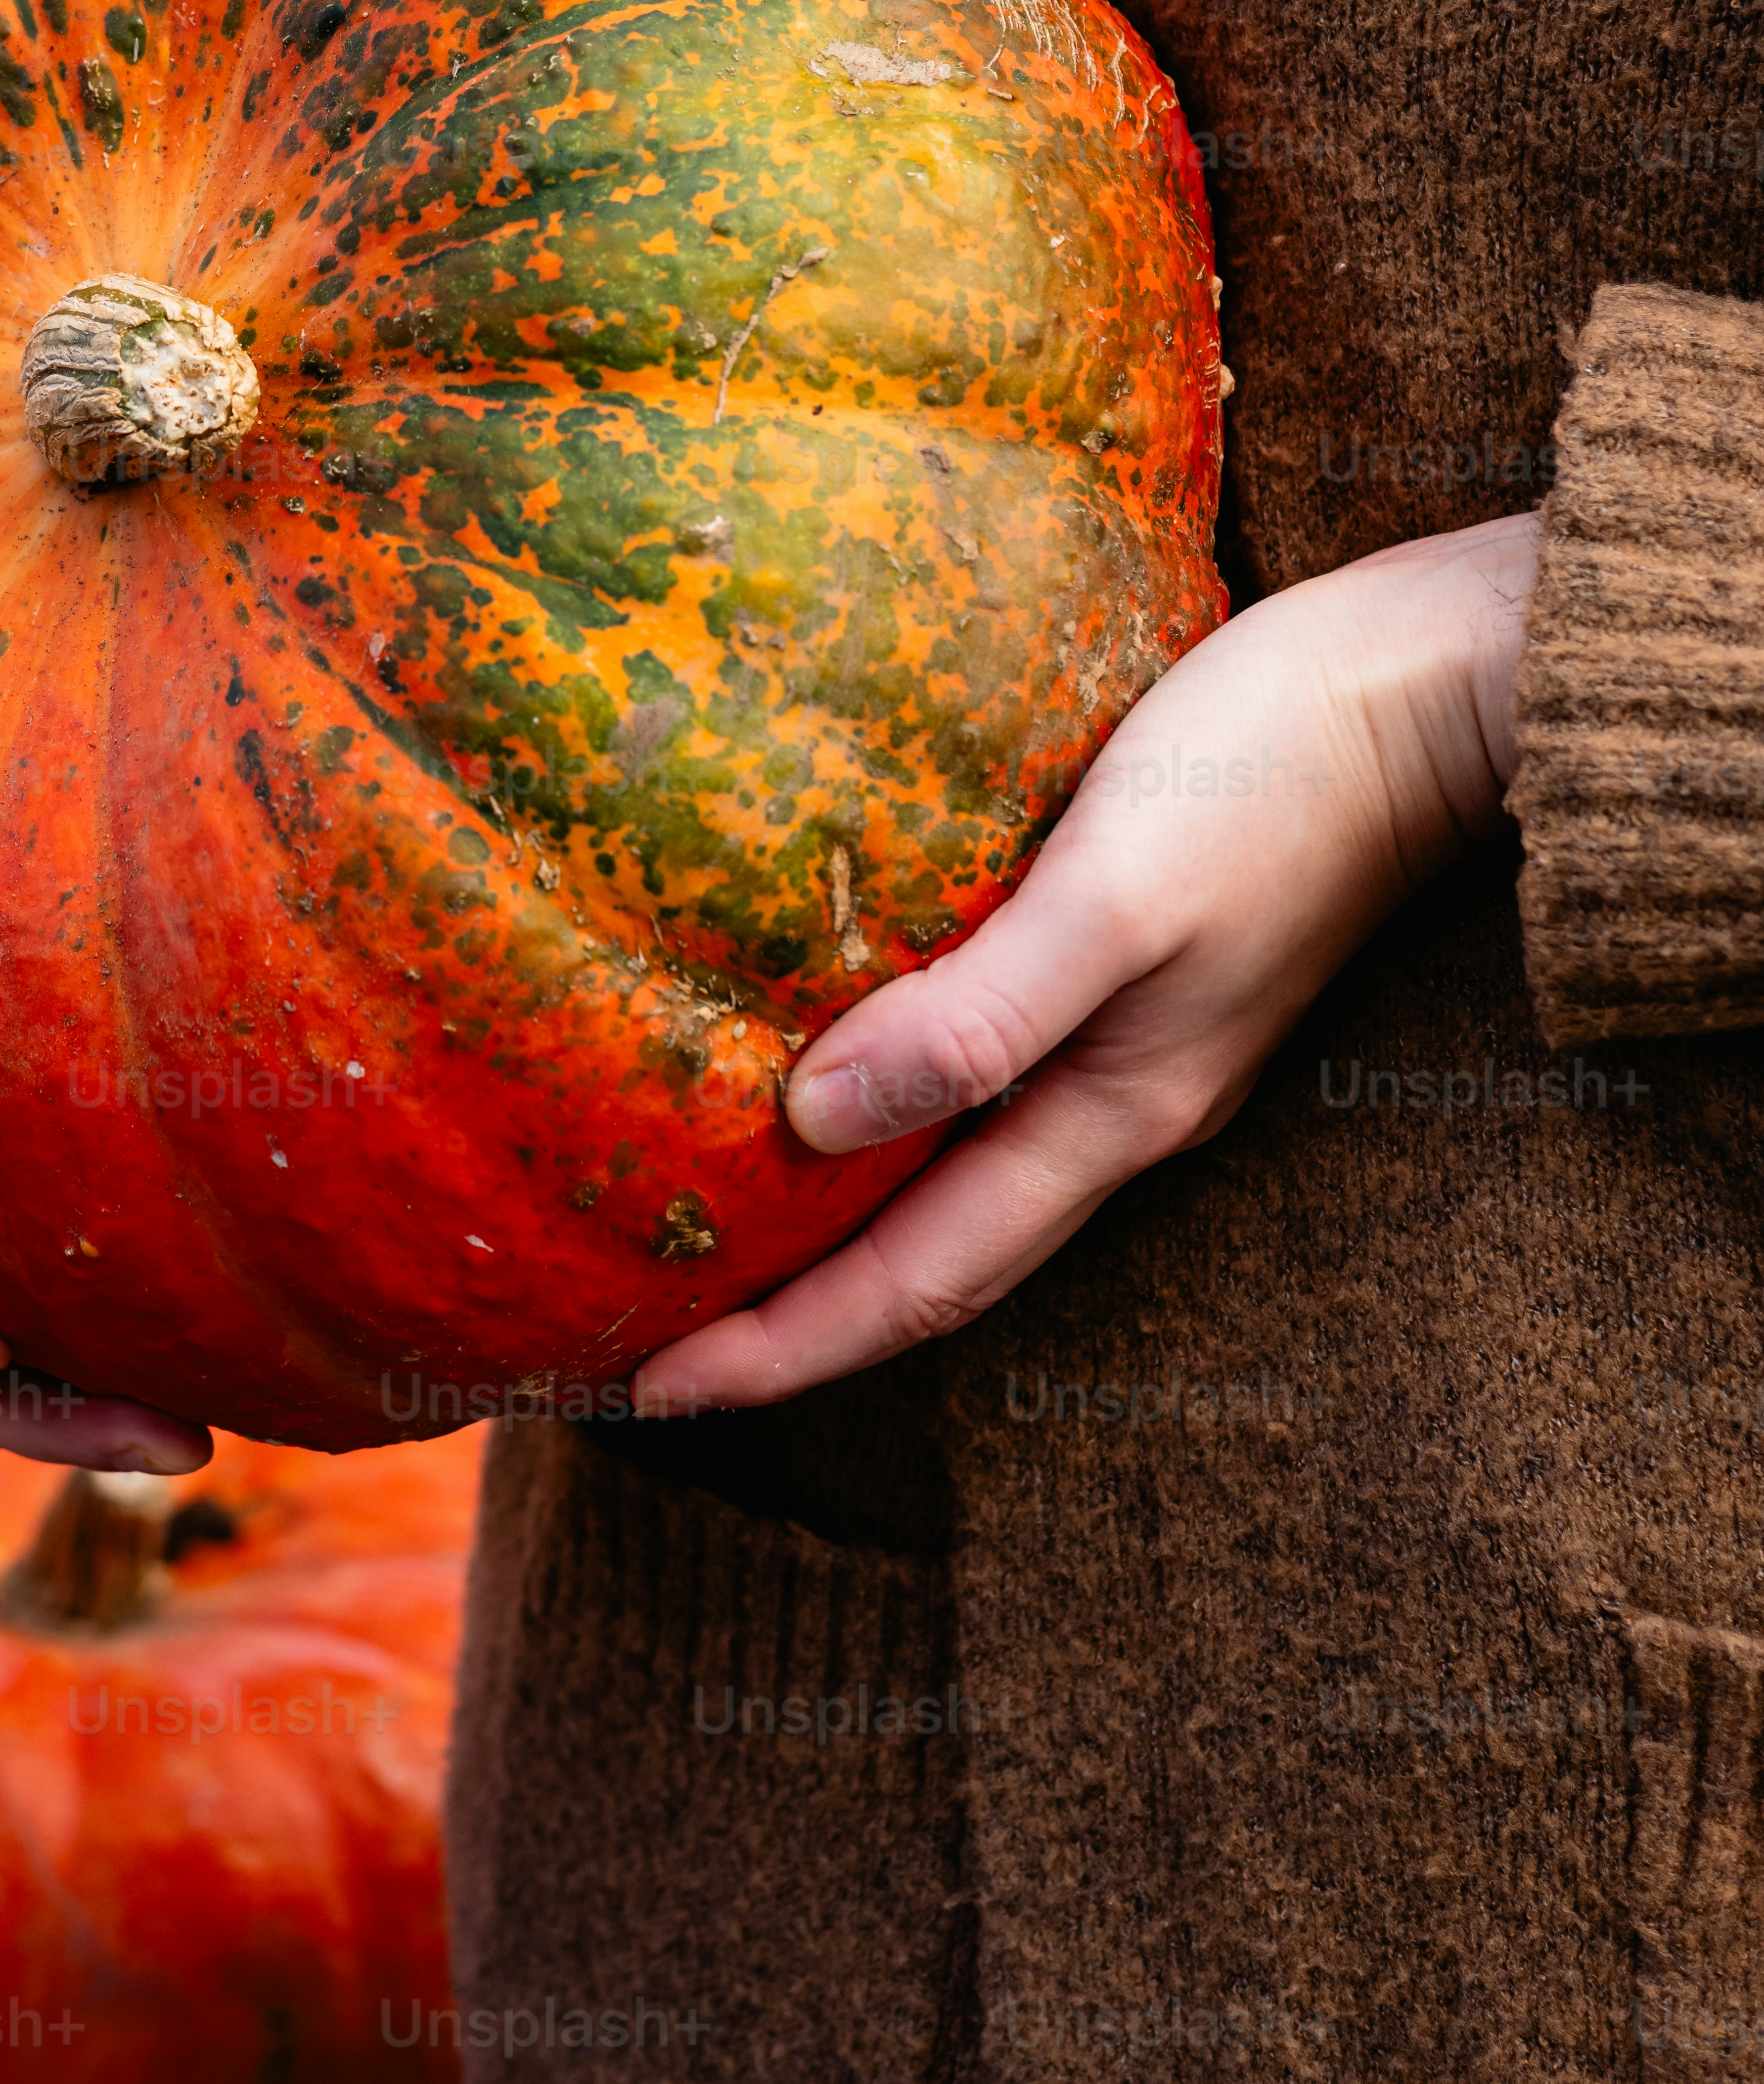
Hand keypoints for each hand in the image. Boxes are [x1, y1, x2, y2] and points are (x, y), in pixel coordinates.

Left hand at [630, 511, 1540, 1417]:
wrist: (1431, 688)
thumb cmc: (1272, 772)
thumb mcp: (1118, 896)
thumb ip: (981, 1014)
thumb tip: (815, 1116)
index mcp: (1112, 1114)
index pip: (919, 1280)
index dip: (785, 1348)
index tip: (651, 1395)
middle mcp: (1119, 1105)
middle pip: (932, 1255)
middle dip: (796, 1318)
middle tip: (651, 1343)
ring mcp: (1134, 1042)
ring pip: (959, 1175)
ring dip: (841, 1224)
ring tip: (718, 1227)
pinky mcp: (1133, 964)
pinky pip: (986, 1079)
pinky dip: (897, 1109)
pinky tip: (837, 1068)